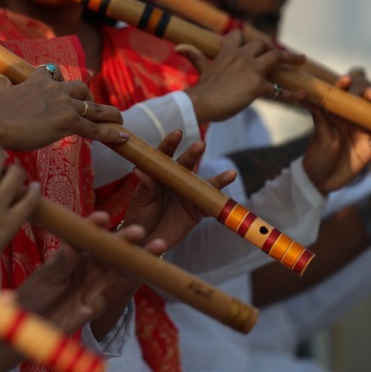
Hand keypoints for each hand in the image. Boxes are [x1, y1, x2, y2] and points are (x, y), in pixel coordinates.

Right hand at [0, 66, 125, 152]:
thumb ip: (1, 83)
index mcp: (39, 80)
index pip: (54, 73)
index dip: (61, 79)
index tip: (68, 81)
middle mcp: (55, 88)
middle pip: (81, 87)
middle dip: (88, 97)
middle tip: (90, 108)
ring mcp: (64, 104)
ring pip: (94, 107)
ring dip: (109, 113)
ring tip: (119, 119)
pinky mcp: (69, 122)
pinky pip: (95, 128)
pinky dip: (111, 133)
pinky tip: (122, 137)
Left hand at [0, 213, 156, 371]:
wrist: (27, 324)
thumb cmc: (34, 294)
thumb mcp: (44, 278)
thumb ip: (59, 264)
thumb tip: (71, 248)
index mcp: (75, 253)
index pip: (88, 236)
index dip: (96, 226)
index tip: (103, 219)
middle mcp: (89, 267)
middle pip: (112, 252)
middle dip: (128, 241)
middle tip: (141, 233)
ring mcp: (95, 287)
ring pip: (120, 273)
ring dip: (136, 265)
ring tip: (155, 252)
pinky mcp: (95, 308)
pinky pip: (103, 303)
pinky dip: (98, 304)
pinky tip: (86, 307)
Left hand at [121, 131, 235, 250]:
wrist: (146, 238)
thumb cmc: (139, 215)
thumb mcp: (140, 200)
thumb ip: (144, 186)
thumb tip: (139, 169)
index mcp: (159, 174)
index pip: (164, 155)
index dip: (170, 143)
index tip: (177, 133)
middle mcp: (176, 180)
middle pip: (186, 164)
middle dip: (194, 154)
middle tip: (200, 144)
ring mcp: (188, 194)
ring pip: (204, 184)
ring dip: (218, 179)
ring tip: (231, 174)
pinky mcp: (197, 210)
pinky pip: (211, 205)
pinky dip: (221, 202)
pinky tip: (229, 202)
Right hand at [179, 30, 304, 122]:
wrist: (200, 102)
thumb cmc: (200, 88)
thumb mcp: (200, 69)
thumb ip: (194, 56)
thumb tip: (179, 46)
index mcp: (227, 52)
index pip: (238, 35)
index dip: (246, 38)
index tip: (251, 43)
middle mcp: (241, 56)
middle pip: (262, 44)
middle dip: (271, 47)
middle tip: (279, 53)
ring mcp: (251, 70)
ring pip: (276, 57)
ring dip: (290, 57)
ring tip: (301, 59)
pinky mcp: (258, 86)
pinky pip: (278, 90)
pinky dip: (291, 94)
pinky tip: (301, 96)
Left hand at [301, 75, 370, 194]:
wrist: (319, 182)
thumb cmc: (315, 156)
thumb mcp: (318, 137)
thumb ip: (318, 118)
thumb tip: (303, 97)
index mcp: (337, 116)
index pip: (342, 97)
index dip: (346, 86)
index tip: (348, 79)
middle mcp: (352, 122)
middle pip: (368, 104)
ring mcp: (363, 136)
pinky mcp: (370, 152)